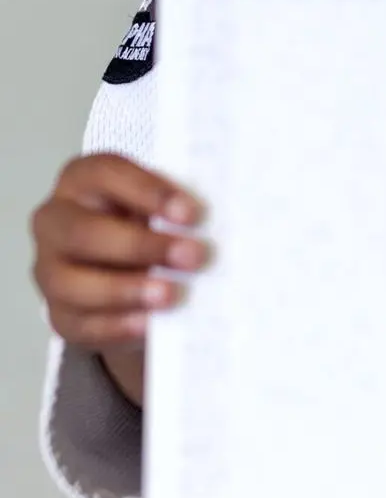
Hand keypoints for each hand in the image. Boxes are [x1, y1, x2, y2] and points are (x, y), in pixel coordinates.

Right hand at [30, 155, 206, 395]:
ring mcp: (50, 270)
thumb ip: (178, 206)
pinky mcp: (60, 314)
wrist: (128, 269)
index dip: (147, 191)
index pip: (106, 174)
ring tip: (172, 295)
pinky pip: (81, 322)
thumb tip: (223, 219)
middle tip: (193, 256)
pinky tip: (150, 324)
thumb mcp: (159, 204)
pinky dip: (117, 324)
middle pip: (84, 232)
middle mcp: (56, 221)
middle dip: (141, 246)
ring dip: (126, 290)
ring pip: (72, 282)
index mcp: (82, 180)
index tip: (191, 212)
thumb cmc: (149, 224)